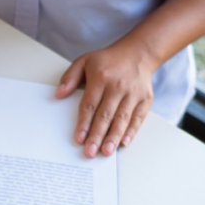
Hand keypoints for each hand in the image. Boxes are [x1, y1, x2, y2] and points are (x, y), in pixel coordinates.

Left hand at [56, 41, 156, 157]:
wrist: (138, 52)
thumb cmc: (107, 60)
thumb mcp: (84, 61)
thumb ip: (70, 77)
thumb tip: (59, 93)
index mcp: (101, 77)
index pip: (90, 104)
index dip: (84, 123)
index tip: (79, 138)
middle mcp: (118, 86)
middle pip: (106, 115)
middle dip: (97, 135)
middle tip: (90, 152)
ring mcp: (133, 93)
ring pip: (122, 118)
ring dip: (114, 137)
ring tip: (106, 152)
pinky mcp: (145, 99)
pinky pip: (138, 118)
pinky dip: (131, 131)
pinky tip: (124, 143)